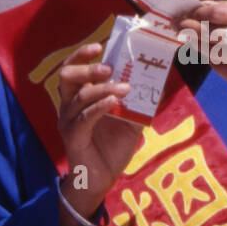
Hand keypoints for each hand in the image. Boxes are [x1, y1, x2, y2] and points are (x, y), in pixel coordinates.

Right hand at [56, 43, 140, 225]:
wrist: (101, 180)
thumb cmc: (111, 149)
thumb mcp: (130, 122)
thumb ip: (139, 103)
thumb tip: (159, 84)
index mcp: (79, 97)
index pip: (74, 68)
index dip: (83, 54)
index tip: (101, 44)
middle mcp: (68, 106)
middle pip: (67, 75)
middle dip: (88, 66)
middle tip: (110, 67)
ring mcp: (68, 121)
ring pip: (79, 95)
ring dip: (102, 87)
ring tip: (124, 87)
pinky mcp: (72, 137)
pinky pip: (84, 117)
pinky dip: (100, 106)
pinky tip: (114, 102)